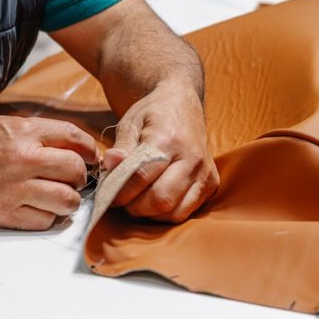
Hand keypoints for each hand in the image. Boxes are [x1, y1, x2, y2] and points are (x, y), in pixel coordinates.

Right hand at [0, 116, 97, 230]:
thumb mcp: (5, 123)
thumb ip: (37, 133)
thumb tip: (70, 146)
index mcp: (24, 132)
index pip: (74, 137)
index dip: (89, 148)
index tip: (91, 155)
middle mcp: (23, 159)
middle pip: (76, 169)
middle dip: (82, 175)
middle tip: (75, 178)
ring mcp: (15, 189)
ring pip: (66, 200)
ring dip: (70, 199)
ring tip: (62, 196)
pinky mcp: (5, 213)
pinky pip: (44, 221)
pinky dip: (49, 216)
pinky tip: (42, 208)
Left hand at [103, 83, 218, 222]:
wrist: (183, 104)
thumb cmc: (153, 114)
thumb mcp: (131, 123)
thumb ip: (121, 147)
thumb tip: (110, 164)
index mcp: (169, 139)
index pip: (142, 176)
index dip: (120, 190)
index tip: (107, 191)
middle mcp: (192, 157)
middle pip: (161, 199)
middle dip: (134, 206)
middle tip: (121, 197)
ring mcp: (205, 172)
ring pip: (174, 212)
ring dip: (150, 213)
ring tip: (136, 198)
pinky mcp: (211, 183)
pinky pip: (185, 212)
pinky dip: (166, 213)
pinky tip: (153, 199)